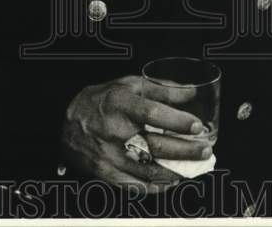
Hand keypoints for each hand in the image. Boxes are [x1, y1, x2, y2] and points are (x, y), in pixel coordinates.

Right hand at [61, 75, 208, 192]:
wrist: (66, 123)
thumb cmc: (102, 100)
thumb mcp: (128, 85)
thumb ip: (160, 88)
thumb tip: (191, 91)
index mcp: (120, 103)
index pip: (152, 112)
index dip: (176, 121)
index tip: (197, 126)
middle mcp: (113, 129)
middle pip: (154, 144)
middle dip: (185, 150)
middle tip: (205, 151)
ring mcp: (108, 154)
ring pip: (148, 168)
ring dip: (174, 171)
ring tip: (193, 168)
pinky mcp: (104, 172)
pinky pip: (134, 184)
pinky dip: (155, 186)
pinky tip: (169, 181)